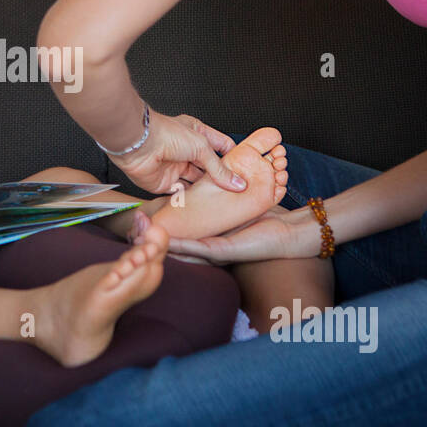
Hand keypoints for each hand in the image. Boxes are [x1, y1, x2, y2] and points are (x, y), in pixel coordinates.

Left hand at [108, 109, 243, 194]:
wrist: (139, 144)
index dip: (233, 158)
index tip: (248, 171)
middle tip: (237, 192)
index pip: (221, 146)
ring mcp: (176, 167)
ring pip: (196, 183)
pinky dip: (191, 201)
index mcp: (197, 134)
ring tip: (224, 203)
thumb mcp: (202, 147)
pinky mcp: (165, 183)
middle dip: (221, 179)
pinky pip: (181, 194)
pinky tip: (203, 208)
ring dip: (207, 192)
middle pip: (209, 168)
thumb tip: (237, 183)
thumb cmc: (166, 135)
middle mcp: (186, 151)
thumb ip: (219, 168)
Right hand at [131, 204, 317, 264]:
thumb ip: (229, 191)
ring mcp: (215, 250)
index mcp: (213, 233)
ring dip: (163, 243)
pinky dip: (183, 247)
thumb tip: (220, 176)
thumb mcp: (242, 201)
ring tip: (143, 239)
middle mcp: (210, 244)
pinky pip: (199, 249)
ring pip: (183, 248)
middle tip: (135, 231)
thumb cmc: (269, 220)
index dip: (165, 226)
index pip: (184, 230)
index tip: (146, 219)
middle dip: (157, 237)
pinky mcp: (223, 251)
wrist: (290, 234)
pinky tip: (167, 245)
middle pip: (178, 241)